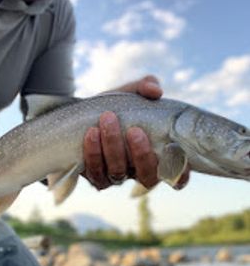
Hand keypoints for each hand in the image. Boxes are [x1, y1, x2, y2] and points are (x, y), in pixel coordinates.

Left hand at [83, 75, 189, 189]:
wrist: (84, 114)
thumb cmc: (118, 106)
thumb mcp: (132, 93)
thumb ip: (147, 87)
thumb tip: (155, 90)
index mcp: (157, 155)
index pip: (176, 174)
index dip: (181, 172)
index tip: (174, 154)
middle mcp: (139, 171)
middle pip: (147, 177)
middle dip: (142, 155)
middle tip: (134, 130)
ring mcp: (117, 177)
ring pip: (118, 173)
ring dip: (114, 147)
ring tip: (108, 119)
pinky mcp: (96, 178)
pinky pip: (95, 173)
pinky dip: (93, 152)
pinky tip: (91, 132)